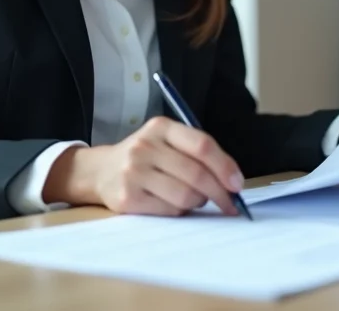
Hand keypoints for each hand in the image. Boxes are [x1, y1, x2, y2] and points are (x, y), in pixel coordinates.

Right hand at [43, 116, 244, 215]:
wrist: (100, 170)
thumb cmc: (146, 157)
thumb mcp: (166, 141)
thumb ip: (197, 153)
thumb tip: (232, 182)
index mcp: (161, 127)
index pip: (202, 145)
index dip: (225, 166)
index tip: (237, 184)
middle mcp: (146, 146)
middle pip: (196, 174)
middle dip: (219, 193)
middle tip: (230, 204)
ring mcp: (134, 172)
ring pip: (185, 196)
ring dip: (198, 202)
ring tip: (193, 198)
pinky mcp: (127, 198)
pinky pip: (169, 211)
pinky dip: (179, 211)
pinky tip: (172, 204)